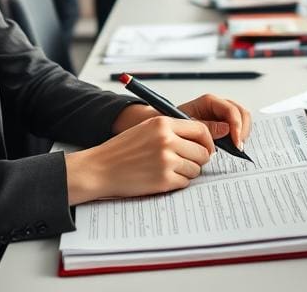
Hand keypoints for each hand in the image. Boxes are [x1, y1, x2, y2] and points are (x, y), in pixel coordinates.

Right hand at [65, 115, 214, 203]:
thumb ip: (172, 130)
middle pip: (202, 152)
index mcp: (163, 123)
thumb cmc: (122, 150)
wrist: (100, 168)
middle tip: (186, 162)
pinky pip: (185, 182)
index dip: (207, 141)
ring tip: (169, 170)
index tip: (206, 148)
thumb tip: (200, 140)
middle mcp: (167, 140)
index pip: (200, 129)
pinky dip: (178, 182)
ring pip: (196, 169)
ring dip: (187, 172)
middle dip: (197, 159)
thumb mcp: (146, 129)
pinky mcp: (164, 180)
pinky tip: (162, 178)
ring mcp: (166, 161)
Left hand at [177, 93, 251, 147]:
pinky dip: (239, 136)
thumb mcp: (187, 126)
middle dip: (243, 129)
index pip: (230, 109)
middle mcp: (217, 107)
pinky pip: (238, 128)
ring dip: (243, 133)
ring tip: (236, 147)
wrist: (165, 131)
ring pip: (242, 119)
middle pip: (241, 112)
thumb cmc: (173, 125)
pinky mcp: (223, 126)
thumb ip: (206, 127)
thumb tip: (226, 129)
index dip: (236, 124)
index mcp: (208, 102)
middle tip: (238, 145)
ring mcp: (221, 116)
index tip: (236, 141)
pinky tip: (234, 146)